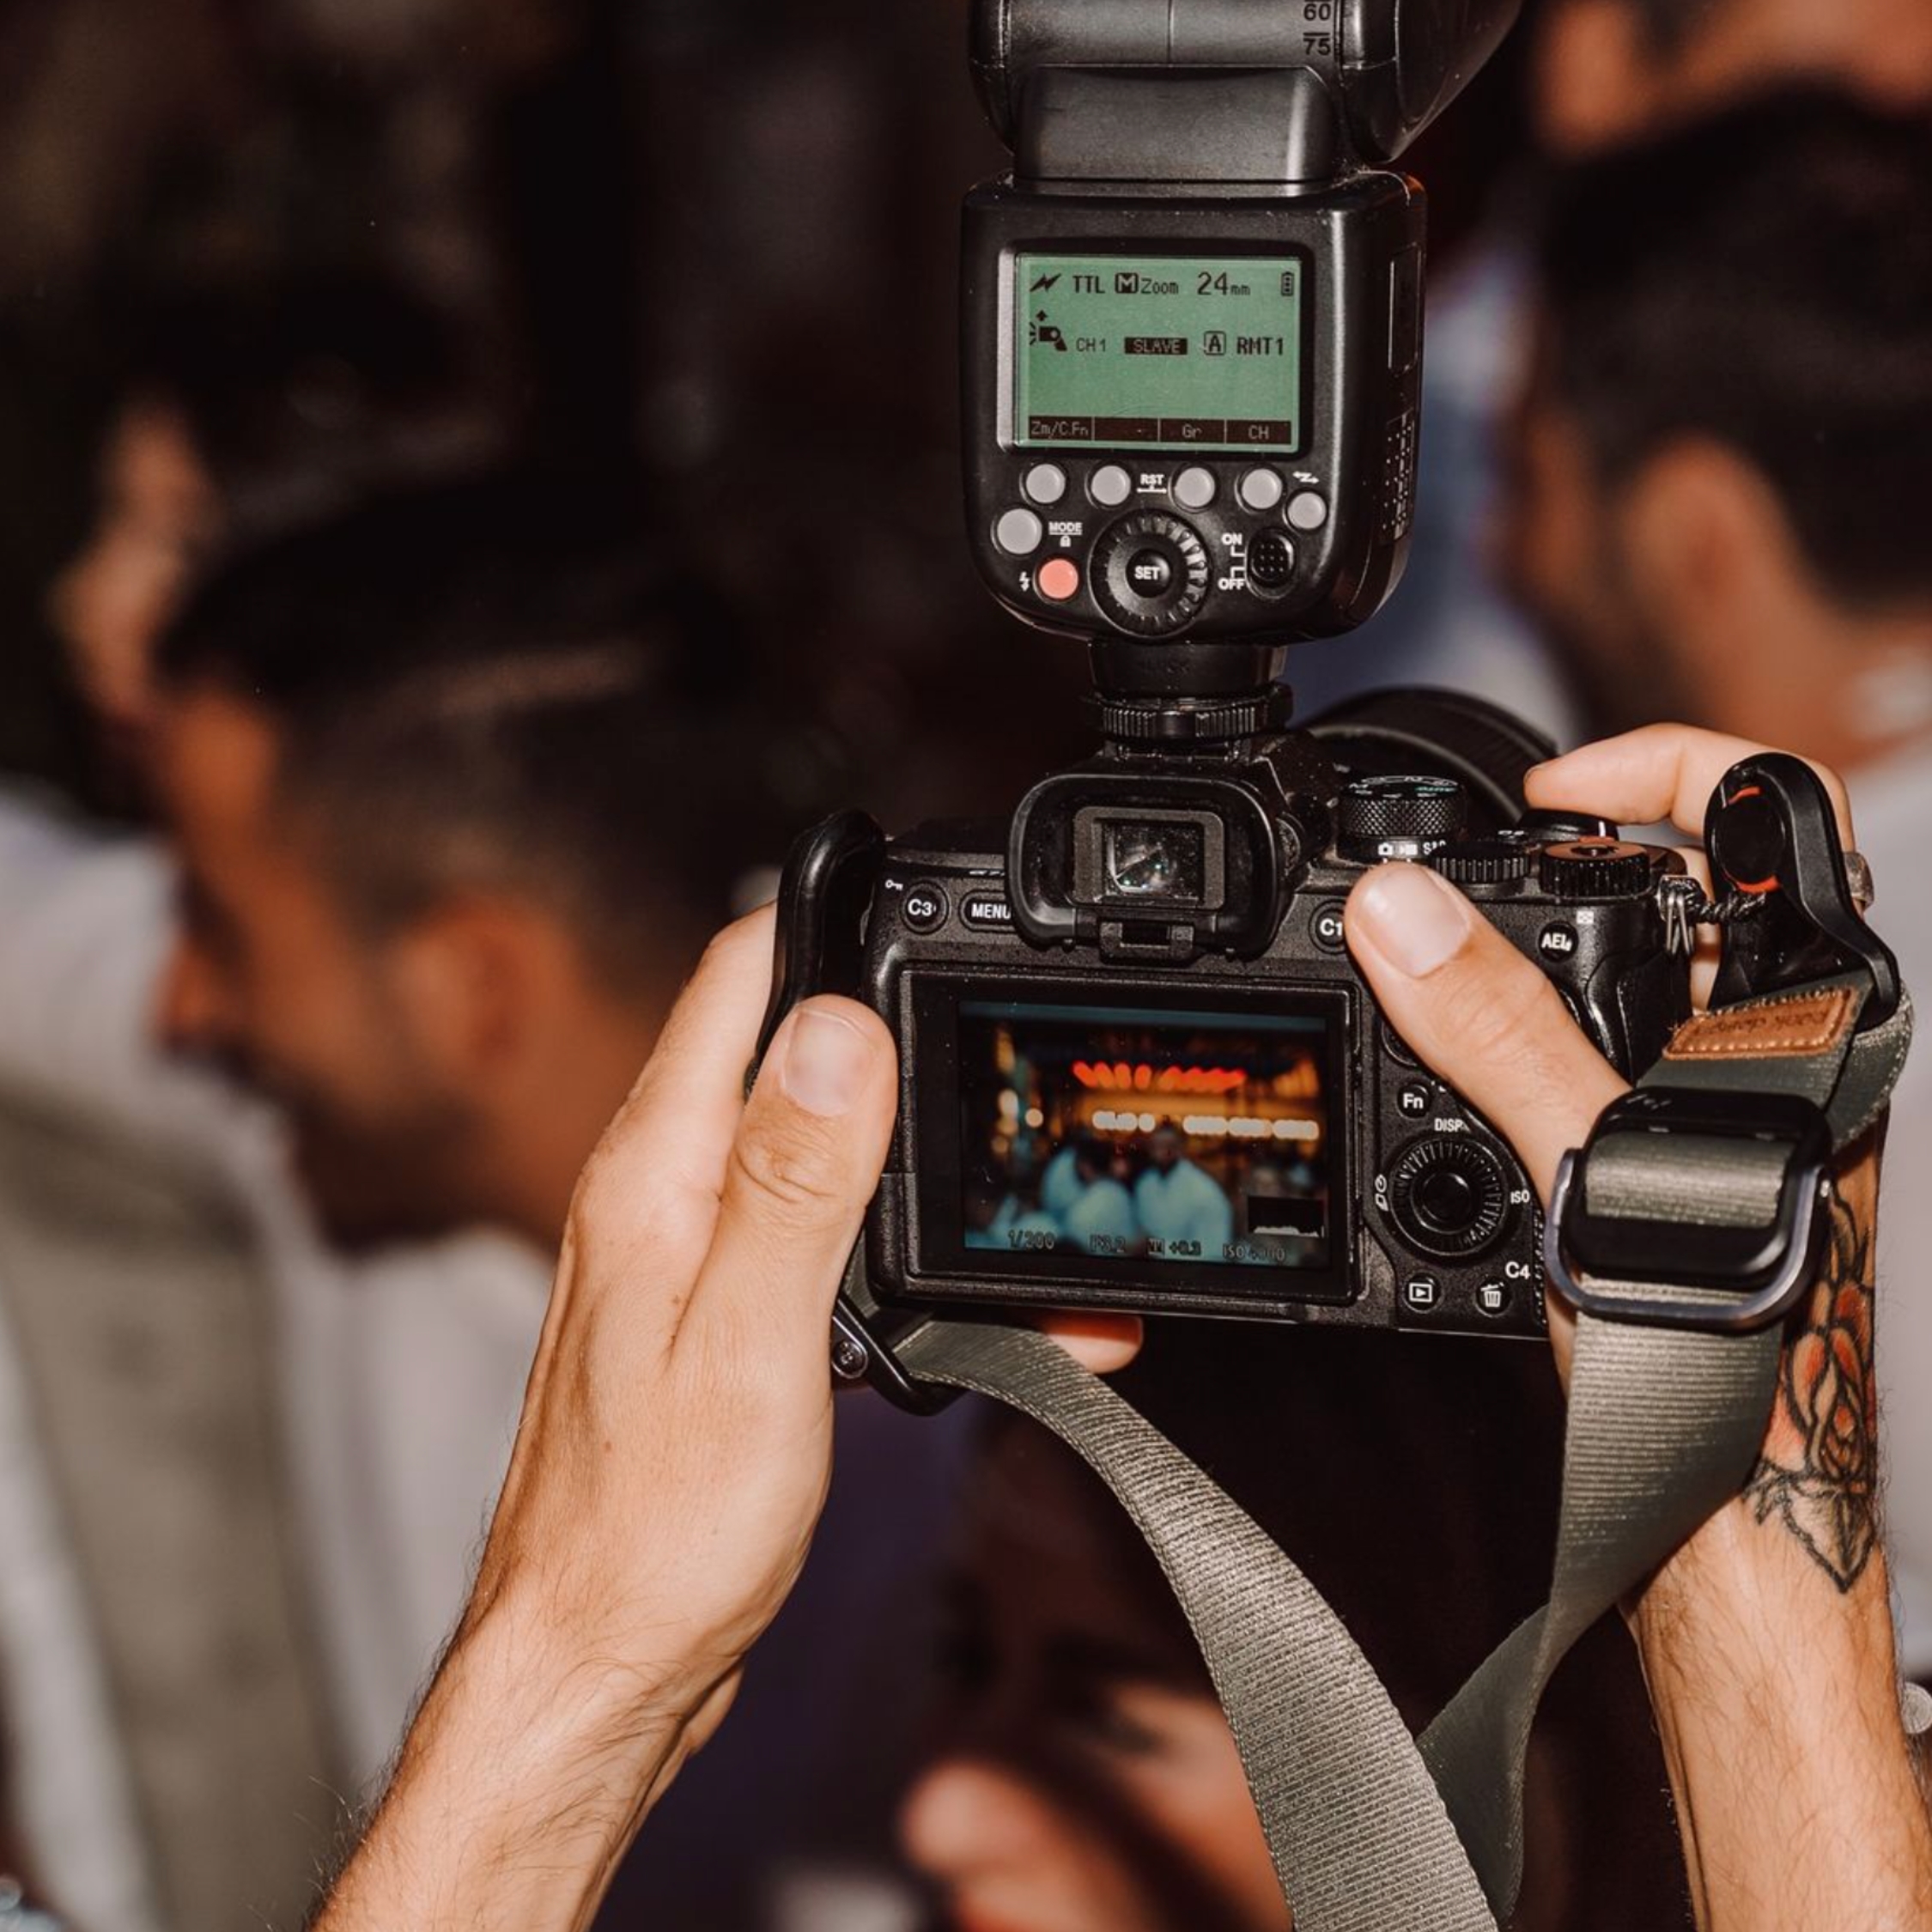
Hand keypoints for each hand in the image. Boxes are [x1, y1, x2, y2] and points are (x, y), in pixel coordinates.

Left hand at [318, 907, 1135, 1931]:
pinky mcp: (716, 1314)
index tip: (920, 900)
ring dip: (905, 1141)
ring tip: (1000, 1178)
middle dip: (894, 1023)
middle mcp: (661, 1192)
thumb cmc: (652, 1531)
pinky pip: (814, 1236)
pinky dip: (889, 1239)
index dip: (831, 916)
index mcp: (659, 1171)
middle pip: (786, 1044)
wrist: (599, 1665)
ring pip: (814, 1143)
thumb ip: (795, 1179)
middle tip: (995, 1038)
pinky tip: (945, 1286)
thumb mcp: (746, 1344)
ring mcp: (686, 1252)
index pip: (738, 973)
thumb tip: (835, 1027)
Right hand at [1343, 725, 1928, 1931]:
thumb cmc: (1734, 1368)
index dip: (1655, 765)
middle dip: (1557, 876)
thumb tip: (1405, 915)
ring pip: (1616, 991)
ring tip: (1435, 1002)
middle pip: (1673, 895)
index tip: (1545, 793)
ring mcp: (1718, 1118)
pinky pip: (1579, 1077)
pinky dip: (1505, 1068)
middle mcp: (1774, 1058)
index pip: (1765, 812)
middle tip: (1461, 892)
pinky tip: (1450, 1116)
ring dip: (1518, 979)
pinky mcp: (1664, 1176)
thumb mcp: (1594, 1165)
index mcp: (1798, 1020)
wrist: (1733, 1533)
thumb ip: (1496, 1029)